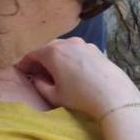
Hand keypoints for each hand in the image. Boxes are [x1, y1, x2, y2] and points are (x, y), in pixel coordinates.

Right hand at [15, 38, 139, 119]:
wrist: (116, 97)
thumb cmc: (82, 97)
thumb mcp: (54, 95)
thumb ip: (39, 85)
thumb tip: (37, 78)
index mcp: (53, 51)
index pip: (31, 53)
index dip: (24, 64)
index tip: (23, 73)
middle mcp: (69, 43)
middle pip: (47, 48)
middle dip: (40, 60)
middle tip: (38, 73)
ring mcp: (85, 44)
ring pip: (64, 48)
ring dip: (57, 58)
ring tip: (56, 73)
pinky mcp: (98, 50)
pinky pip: (78, 51)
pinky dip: (71, 58)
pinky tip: (74, 71)